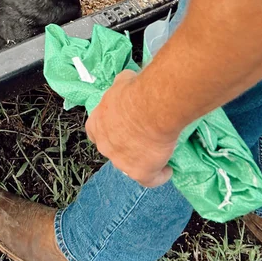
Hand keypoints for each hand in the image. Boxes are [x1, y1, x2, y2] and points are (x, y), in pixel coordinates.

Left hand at [85, 70, 177, 187]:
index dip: (108, 130)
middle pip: (112, 149)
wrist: (151, 108)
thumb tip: (127, 81)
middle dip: (123, 145)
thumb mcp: (122, 81)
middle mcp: (105, 145)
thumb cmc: (135, 92)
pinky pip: (150, 180)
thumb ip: (121, 86)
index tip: (120, 127)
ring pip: (129, 166)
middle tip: (141, 138)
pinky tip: (167, 169)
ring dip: (140, 160)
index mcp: (97, 123)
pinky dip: (159, 175)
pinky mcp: (140, 173)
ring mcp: (121, 162)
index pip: (95, 132)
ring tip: (156, 153)